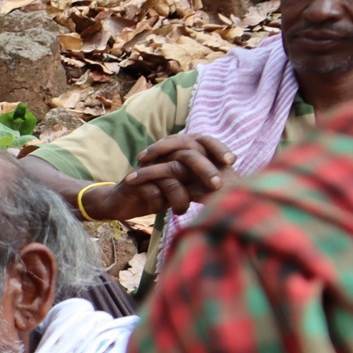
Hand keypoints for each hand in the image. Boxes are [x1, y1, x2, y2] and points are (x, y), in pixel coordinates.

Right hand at [80, 134, 234, 221]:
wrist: (120, 202)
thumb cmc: (156, 193)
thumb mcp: (182, 186)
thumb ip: (201, 182)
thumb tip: (232, 185)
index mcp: (177, 151)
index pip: (202, 141)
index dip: (218, 148)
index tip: (232, 162)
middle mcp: (164, 154)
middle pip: (189, 154)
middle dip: (206, 170)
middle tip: (217, 187)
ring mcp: (149, 166)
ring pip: (172, 172)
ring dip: (181, 196)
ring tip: (182, 212)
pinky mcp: (135, 180)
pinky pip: (154, 189)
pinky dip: (159, 203)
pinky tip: (158, 210)